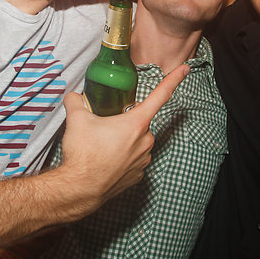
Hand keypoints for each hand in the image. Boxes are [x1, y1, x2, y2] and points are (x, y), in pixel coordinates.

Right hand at [58, 64, 189, 214]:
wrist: (80, 189)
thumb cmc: (83, 155)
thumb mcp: (76, 120)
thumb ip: (76, 101)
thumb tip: (74, 96)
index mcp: (136, 123)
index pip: (160, 95)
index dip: (174, 79)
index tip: (185, 69)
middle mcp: (145, 140)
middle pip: (139, 121)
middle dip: (124, 121)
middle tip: (104, 127)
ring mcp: (144, 160)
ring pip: (136, 140)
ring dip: (124, 139)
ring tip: (102, 146)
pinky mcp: (138, 175)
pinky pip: (134, 158)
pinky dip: (122, 156)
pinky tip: (106, 160)